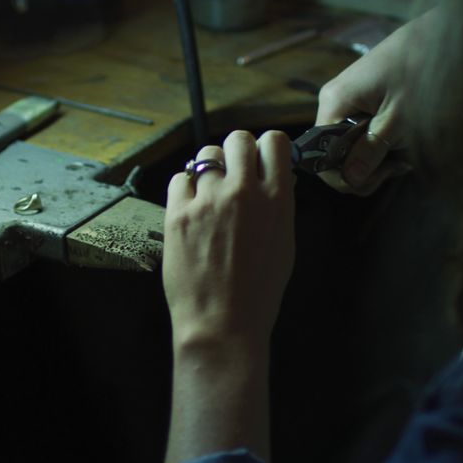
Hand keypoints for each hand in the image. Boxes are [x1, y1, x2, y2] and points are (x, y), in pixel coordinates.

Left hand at [162, 130, 295, 350]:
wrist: (222, 322)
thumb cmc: (259, 291)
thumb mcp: (285, 243)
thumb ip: (279, 205)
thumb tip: (271, 177)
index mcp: (277, 199)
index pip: (273, 141)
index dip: (266, 148)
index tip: (261, 160)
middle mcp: (242, 191)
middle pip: (237, 140)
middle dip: (237, 152)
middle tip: (233, 174)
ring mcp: (207, 201)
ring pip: (205, 155)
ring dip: (209, 169)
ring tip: (209, 193)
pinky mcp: (177, 213)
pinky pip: (179, 179)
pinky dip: (185, 188)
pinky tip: (191, 208)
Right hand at [316, 12, 434, 194]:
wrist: (438, 34)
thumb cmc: (419, 70)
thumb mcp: (398, 119)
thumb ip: (371, 151)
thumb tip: (348, 180)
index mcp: (334, 103)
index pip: (321, 156)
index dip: (344, 175)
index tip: (378, 176)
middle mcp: (333, 103)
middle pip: (334, 155)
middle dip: (363, 169)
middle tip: (395, 166)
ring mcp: (346, 102)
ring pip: (350, 148)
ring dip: (376, 158)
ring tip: (404, 153)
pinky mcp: (362, 102)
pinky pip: (361, 134)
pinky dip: (381, 144)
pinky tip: (401, 142)